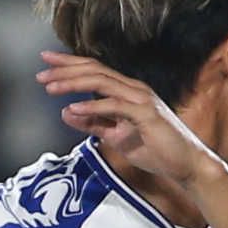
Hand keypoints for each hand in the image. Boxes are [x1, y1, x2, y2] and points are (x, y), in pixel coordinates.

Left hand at [39, 52, 225, 205]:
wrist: (187, 165)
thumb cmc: (156, 150)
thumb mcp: (117, 136)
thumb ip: (93, 123)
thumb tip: (66, 112)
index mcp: (128, 91)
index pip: (95, 70)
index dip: (69, 64)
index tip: (46, 62)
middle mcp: (134, 89)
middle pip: (95, 70)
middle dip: (65, 70)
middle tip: (40, 73)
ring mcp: (142, 99)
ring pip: (102, 82)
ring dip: (74, 83)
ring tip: (51, 87)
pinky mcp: (147, 114)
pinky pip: (115, 105)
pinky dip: (93, 105)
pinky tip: (74, 107)